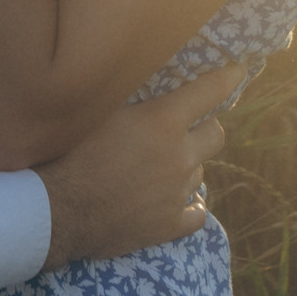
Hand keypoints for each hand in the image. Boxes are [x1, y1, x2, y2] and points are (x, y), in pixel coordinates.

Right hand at [33, 67, 228, 270]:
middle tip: (187, 128)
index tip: (237, 71)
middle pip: (216, 135)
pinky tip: (177, 200)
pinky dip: (190, 205)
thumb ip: (135, 101)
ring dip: (187, 166)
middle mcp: (179, 156)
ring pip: (200, 173)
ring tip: (160, 168)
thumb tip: (154, 85)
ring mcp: (178, 193)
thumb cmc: (72, 153)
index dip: (227, 78)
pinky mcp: (171, 224)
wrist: (59, 210)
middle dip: (205, 127)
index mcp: (163, 122)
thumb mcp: (101, 113)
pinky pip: (197, 212)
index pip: (209, 92)